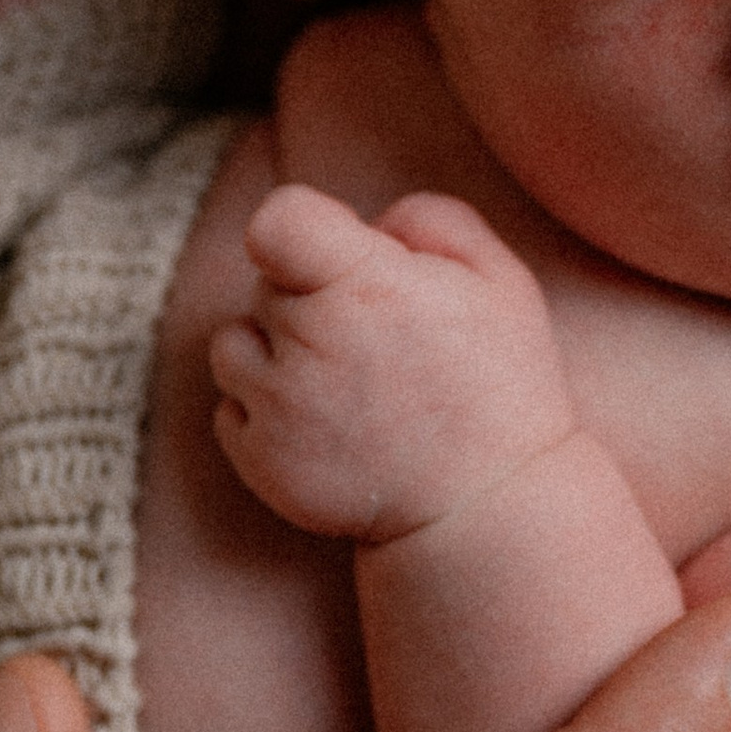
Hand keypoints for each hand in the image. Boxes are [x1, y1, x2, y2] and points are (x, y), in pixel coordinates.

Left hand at [212, 182, 574, 538]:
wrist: (488, 511)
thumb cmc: (501, 387)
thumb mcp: (501, 281)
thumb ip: (433, 222)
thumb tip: (369, 220)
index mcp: (367, 285)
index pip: (278, 221)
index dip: (299, 227)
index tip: (331, 253)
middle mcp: (311, 341)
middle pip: (264, 283)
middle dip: (307, 297)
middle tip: (370, 340)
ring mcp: (280, 408)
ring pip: (232, 345)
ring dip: (272, 352)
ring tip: (340, 383)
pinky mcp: (261, 462)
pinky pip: (228, 410)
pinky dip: (264, 414)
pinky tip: (324, 427)